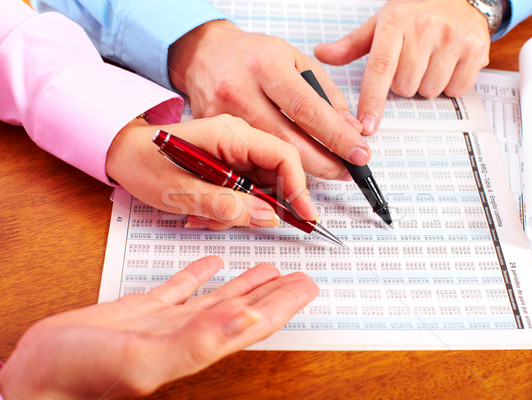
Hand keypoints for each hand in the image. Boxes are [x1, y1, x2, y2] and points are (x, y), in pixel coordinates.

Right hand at [0, 256, 318, 398]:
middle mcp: (188, 333)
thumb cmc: (80, 376)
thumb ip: (196, 341)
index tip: (308, 286)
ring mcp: (166, 321)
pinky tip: (210, 265)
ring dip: (246, 284)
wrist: (37, 377)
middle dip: (274, 292)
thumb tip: (245, 319)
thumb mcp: (142, 357)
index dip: (284, 305)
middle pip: (244, 309)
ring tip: (269, 267)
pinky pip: (180, 288)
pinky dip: (199, 275)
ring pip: (217, 298)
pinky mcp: (142, 312)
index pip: (253, 322)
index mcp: (196, 345)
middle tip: (300, 276)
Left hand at [106, 115, 316, 229]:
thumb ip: (225, 205)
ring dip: (237, 212)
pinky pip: (245, 194)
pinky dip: (228, 209)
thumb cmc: (143, 163)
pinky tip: (202, 211)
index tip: (305, 216)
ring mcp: (236, 153)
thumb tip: (269, 217)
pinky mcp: (229, 166)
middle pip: (275, 176)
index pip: (282, 155)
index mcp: (231, 134)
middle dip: (256, 207)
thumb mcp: (179, 191)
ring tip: (201, 215)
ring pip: (259, 191)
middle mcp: (239, 140)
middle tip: (225, 221)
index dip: (299, 187)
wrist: (122, 153)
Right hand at [167, 19, 368, 178]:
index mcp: (266, 66)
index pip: (307, 108)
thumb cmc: (254, 55)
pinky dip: (275, 169)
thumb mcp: (295, 60)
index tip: (360, 152)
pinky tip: (292, 170)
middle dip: (324, 162)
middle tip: (346, 171)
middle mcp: (240, 91)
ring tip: (327, 169)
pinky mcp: (214, 133)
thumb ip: (326, 94)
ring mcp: (222, 115)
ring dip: (304, 169)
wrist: (205, 53)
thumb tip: (350, 129)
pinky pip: (249, 160)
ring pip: (269, 156)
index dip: (337, 136)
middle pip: (287, 140)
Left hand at [314, 0, 489, 134]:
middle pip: (404, 87)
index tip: (367, 125)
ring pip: (429, 90)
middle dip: (404, 84)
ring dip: (426, 85)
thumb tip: (322, 54)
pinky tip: (448, 65)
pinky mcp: (475, 50)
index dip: (372, 100)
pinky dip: (449, 85)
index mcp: (395, 23)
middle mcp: (424, 29)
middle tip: (410, 64)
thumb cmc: (416, 13)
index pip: (380, 68)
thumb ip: (351, 45)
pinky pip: (455, 89)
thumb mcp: (381, 24)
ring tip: (430, 62)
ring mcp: (452, 39)